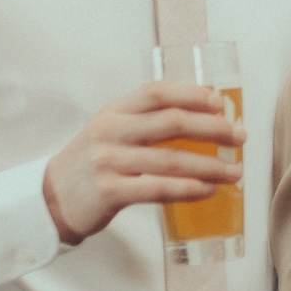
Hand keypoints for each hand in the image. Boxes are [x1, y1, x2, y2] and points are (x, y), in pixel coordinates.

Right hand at [42, 82, 241, 246]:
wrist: (51, 198)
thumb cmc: (95, 161)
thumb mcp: (113, 129)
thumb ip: (148, 119)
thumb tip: (206, 108)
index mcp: (115, 110)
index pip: (157, 93)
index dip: (192, 94)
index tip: (221, 103)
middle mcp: (110, 131)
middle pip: (171, 122)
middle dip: (213, 128)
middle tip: (240, 137)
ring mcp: (108, 162)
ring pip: (170, 160)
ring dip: (210, 166)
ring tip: (235, 172)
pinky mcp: (109, 192)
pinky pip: (157, 189)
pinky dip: (188, 189)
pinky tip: (209, 190)